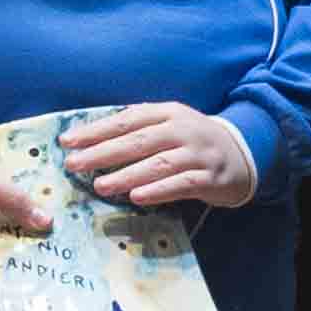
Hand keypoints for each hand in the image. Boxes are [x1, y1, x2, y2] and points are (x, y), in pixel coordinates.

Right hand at [0, 131, 51, 278]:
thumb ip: (13, 201)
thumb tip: (45, 223)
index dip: (21, 265)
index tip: (50, 260)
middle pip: (0, 245)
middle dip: (27, 239)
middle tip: (61, 236)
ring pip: (0, 224)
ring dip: (22, 218)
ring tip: (55, 216)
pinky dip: (12, 203)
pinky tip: (36, 196)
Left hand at [60, 101, 254, 211]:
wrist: (243, 154)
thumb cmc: (193, 142)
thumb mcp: (169, 125)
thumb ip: (138, 128)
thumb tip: (91, 140)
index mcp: (167, 113)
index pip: (126, 120)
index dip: (95, 130)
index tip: (68, 142)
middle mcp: (183, 130)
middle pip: (138, 140)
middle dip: (103, 153)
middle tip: (74, 164)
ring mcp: (198, 154)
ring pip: (158, 164)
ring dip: (126, 175)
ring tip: (99, 185)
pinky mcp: (210, 177)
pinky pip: (181, 184)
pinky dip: (158, 190)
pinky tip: (137, 197)